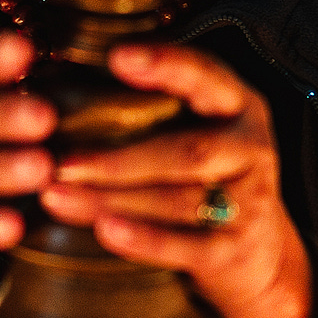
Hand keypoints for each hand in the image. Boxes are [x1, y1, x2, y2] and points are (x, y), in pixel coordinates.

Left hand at [40, 44, 315, 317]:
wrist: (261, 260)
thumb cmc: (208, 180)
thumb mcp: (201, 131)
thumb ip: (155, 107)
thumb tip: (59, 91)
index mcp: (239, 107)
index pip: (206, 75)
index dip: (165, 63)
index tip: (117, 56)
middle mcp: (250, 150)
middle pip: (185, 152)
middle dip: (117, 159)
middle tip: (60, 162)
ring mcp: (247, 204)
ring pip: (176, 201)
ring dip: (110, 199)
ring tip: (57, 196)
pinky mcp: (234, 251)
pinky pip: (184, 245)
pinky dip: (142, 239)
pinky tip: (103, 230)